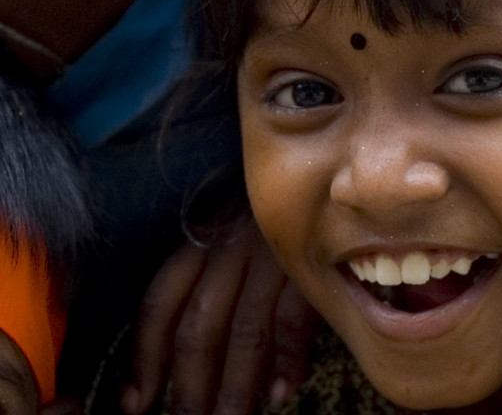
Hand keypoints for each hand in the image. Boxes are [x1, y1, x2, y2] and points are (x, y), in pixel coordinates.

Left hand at [119, 215, 317, 414]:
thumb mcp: (227, 229)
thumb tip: (186, 361)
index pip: (161, 301)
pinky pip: (294, 316)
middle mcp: (228, 245)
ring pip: (245, 330)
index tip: (134, 402)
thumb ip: (207, 281)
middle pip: (199, 325)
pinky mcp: (309, 260)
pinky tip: (284, 391)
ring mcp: (269, 253)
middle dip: (190, 386)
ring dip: (237, 385)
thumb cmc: (264, 209)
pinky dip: (289, 358)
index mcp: (200, 236)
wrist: (320, 157)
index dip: (145, 357)